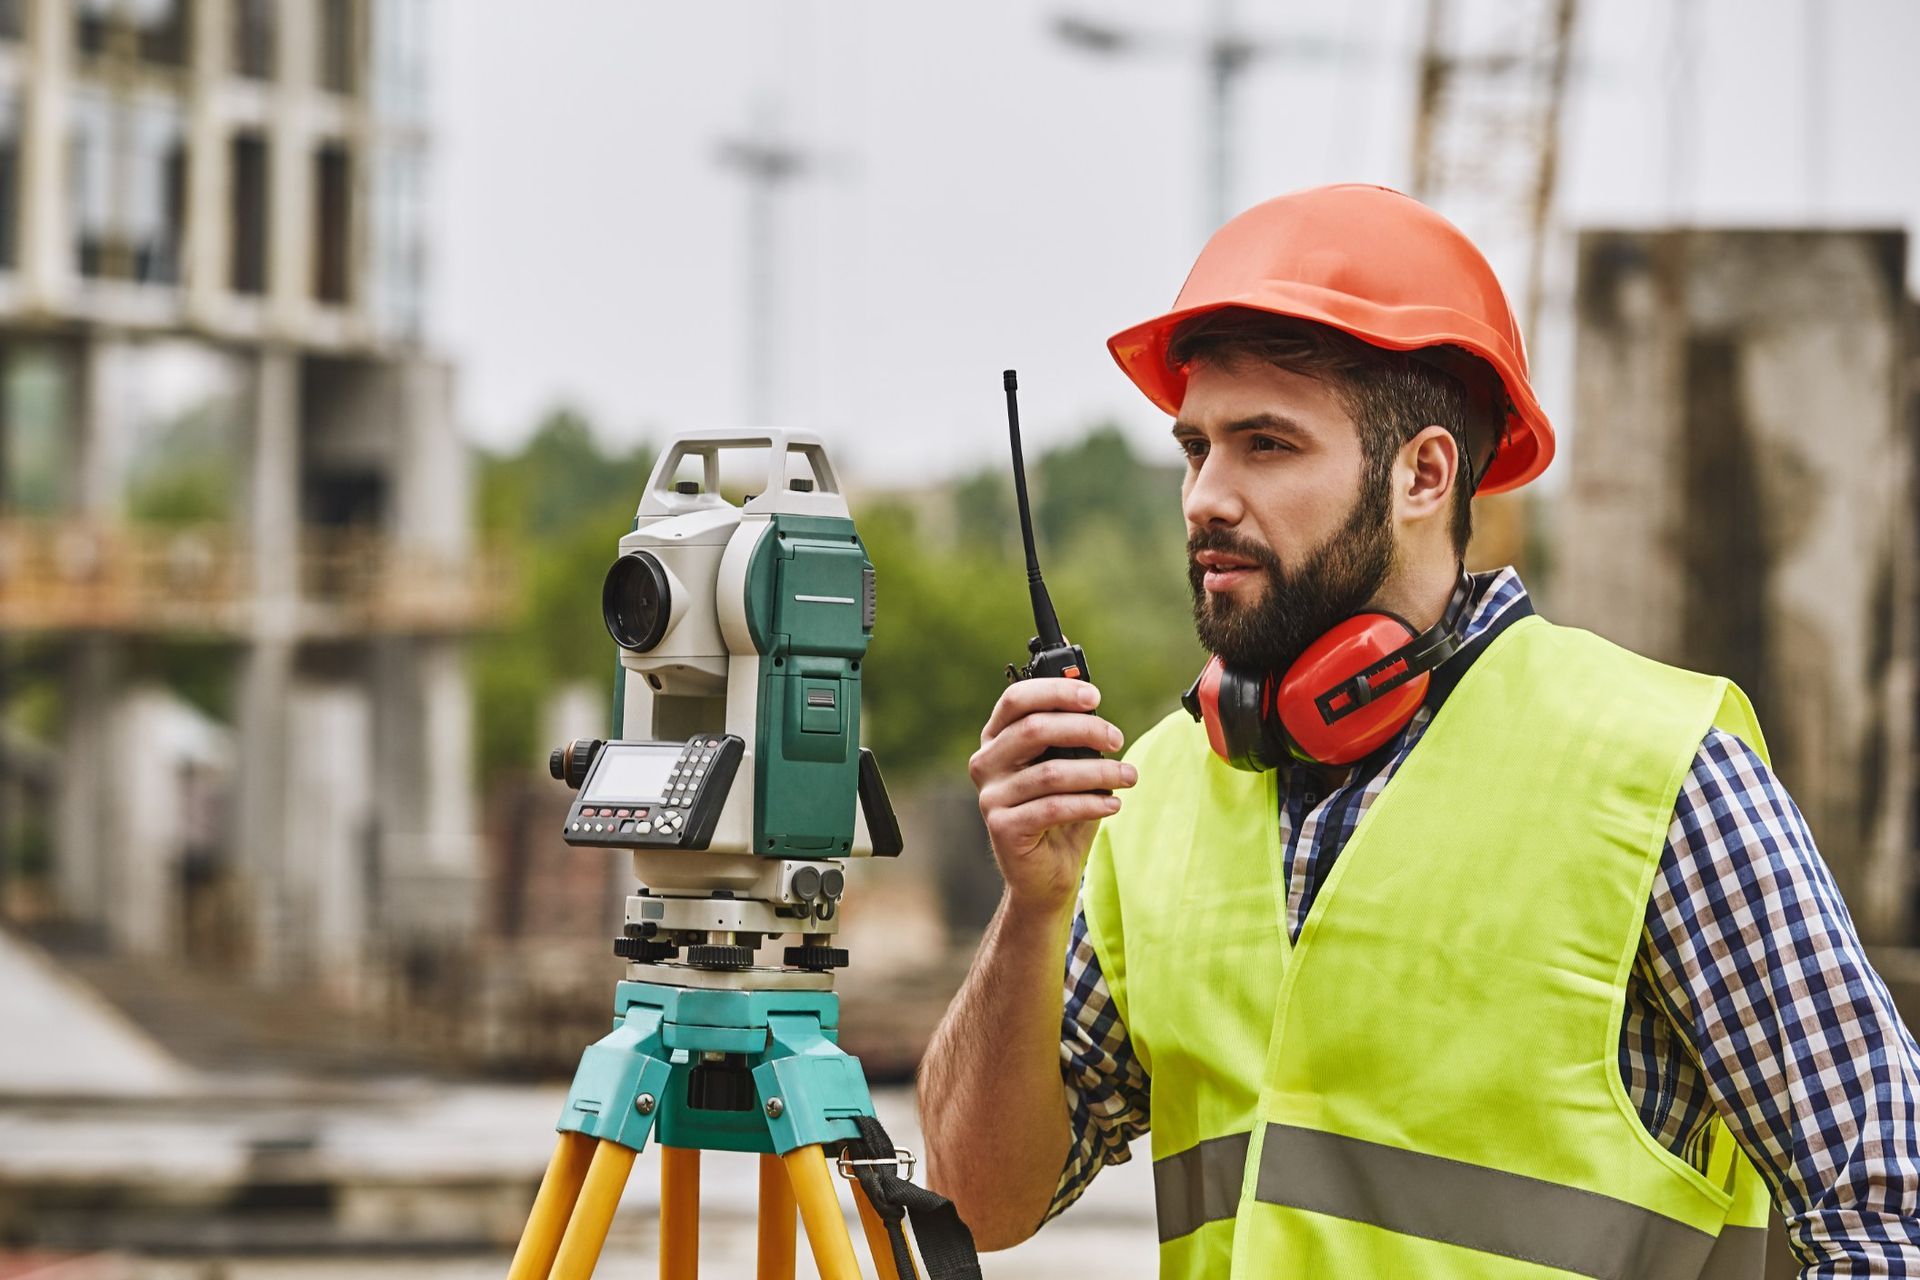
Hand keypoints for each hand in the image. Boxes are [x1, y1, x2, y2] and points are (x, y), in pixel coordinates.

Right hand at [968, 679, 1137, 916]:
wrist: (1046, 875)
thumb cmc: (1061, 815)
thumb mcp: (1067, 768)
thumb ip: (1072, 740)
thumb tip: (1097, 715)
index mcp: (997, 739)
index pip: (1017, 699)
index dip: (1056, 691)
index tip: (1094, 697)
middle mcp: (986, 763)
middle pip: (1034, 729)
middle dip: (1084, 729)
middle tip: (1117, 739)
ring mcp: (991, 796)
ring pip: (1051, 772)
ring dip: (1099, 772)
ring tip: (1128, 776)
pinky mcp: (1002, 827)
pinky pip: (1053, 807)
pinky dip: (1090, 803)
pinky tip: (1114, 804)